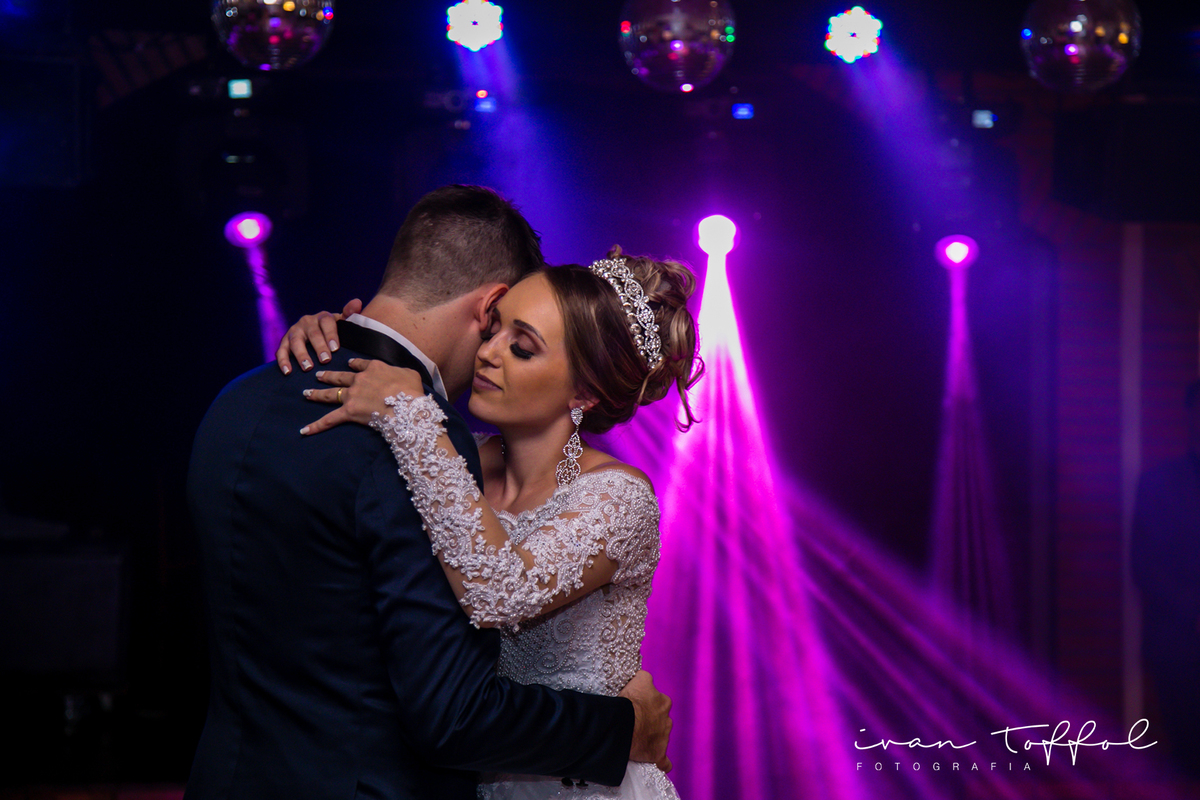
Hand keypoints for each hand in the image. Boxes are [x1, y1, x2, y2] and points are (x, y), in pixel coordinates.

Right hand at [276, 298, 362, 373]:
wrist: (317, 334)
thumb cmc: (334, 332)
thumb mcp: (343, 323)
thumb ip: (350, 314)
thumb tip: (357, 303)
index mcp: (323, 317)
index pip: (327, 322)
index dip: (331, 335)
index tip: (335, 348)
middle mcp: (307, 322)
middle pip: (313, 333)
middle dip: (319, 347)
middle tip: (325, 360)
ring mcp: (294, 331)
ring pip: (296, 342)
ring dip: (301, 355)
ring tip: (308, 367)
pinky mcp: (284, 342)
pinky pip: (282, 350)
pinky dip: (283, 361)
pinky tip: (287, 371)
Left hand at [300, 358, 425, 434]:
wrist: (406, 405)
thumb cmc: (411, 390)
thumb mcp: (410, 373)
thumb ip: (401, 371)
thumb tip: (401, 375)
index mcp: (374, 368)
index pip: (361, 364)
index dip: (354, 364)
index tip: (349, 363)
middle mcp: (359, 379)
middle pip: (340, 377)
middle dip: (328, 376)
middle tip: (318, 375)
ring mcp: (352, 395)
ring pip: (330, 394)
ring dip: (317, 393)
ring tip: (306, 393)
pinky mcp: (349, 411)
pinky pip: (329, 419)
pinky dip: (316, 426)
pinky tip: (304, 430)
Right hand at [618, 670, 672, 772]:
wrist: (625, 724)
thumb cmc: (630, 702)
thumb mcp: (638, 680)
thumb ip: (644, 678)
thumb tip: (643, 676)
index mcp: (663, 701)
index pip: (657, 700)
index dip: (646, 704)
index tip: (637, 707)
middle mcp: (667, 719)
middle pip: (659, 719)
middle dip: (650, 721)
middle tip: (635, 722)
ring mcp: (663, 737)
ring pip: (660, 737)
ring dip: (651, 738)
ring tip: (636, 740)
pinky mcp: (658, 754)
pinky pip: (663, 761)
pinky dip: (660, 762)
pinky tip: (655, 762)